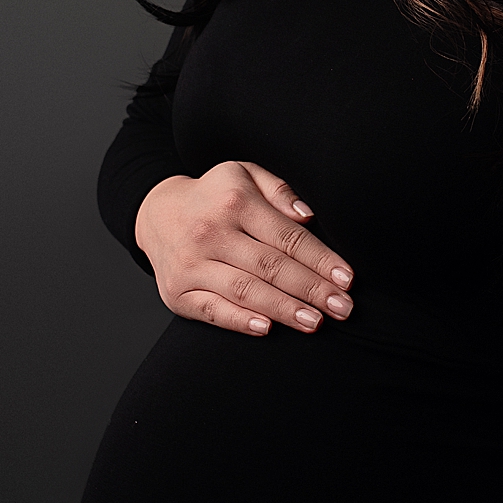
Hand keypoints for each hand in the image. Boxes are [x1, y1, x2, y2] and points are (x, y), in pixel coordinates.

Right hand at [135, 160, 353, 336]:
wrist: (155, 214)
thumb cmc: (213, 197)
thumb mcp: (243, 175)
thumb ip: (278, 190)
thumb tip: (308, 216)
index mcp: (235, 202)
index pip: (287, 237)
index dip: (320, 259)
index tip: (347, 279)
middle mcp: (211, 233)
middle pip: (271, 266)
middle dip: (311, 289)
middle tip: (342, 308)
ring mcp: (192, 264)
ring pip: (246, 291)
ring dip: (284, 309)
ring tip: (315, 322)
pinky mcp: (177, 292)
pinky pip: (213, 310)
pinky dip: (240, 320)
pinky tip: (267, 328)